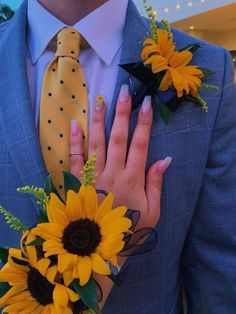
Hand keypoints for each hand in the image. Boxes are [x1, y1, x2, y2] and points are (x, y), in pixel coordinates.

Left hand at [70, 85, 171, 229]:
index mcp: (132, 180)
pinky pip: (75, 159)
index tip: (146, 103)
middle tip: (124, 92)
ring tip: (100, 101)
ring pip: (96, 144)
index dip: (144, 123)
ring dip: (99, 121)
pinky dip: (74, 142)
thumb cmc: (130, 229)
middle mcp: (112, 173)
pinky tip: (75, 125)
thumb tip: (165, 159)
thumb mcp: (152, 211)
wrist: (102, 247)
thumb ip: (156, 184)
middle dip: (122, 114)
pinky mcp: (78, 182)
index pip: (140, 145)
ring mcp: (93, 176)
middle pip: (118, 139)